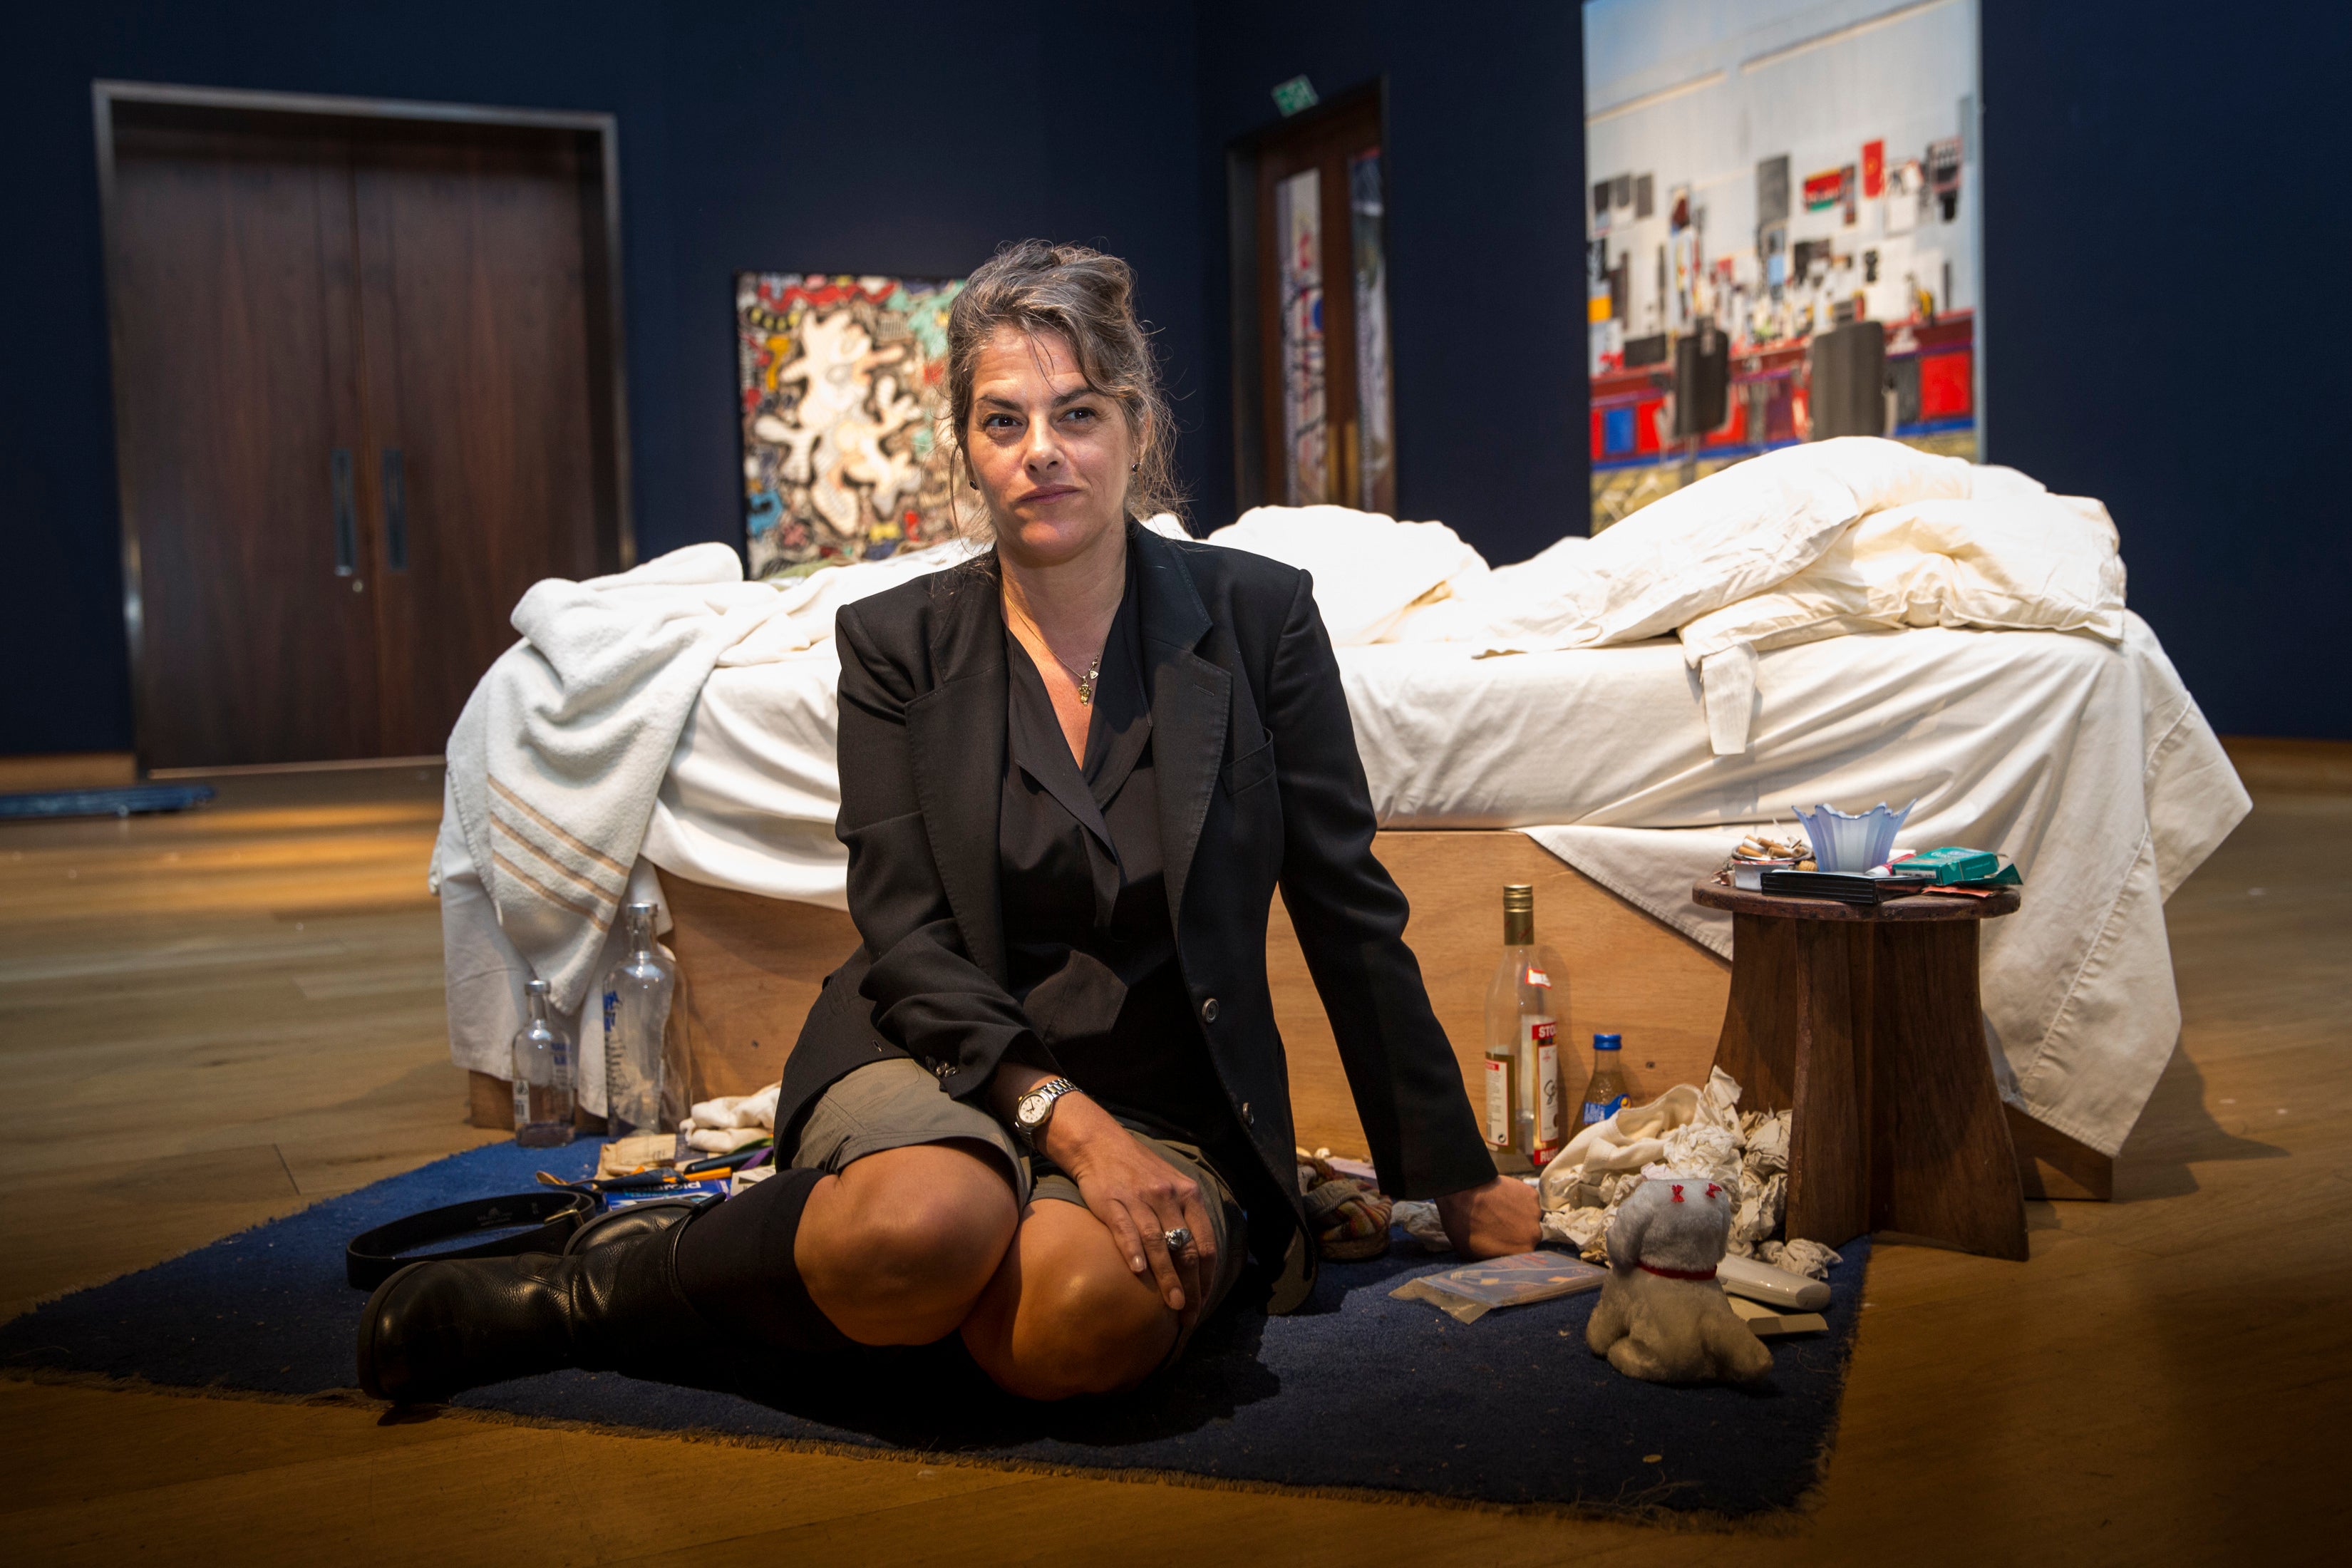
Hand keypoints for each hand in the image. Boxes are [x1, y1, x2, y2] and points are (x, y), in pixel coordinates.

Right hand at [1046, 1092, 1215, 1325]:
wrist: (1100, 1144)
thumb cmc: (1139, 1172)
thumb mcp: (1172, 1185)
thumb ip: (1185, 1217)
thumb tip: (1198, 1260)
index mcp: (1188, 1194)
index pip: (1205, 1242)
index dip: (1207, 1276)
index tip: (1204, 1302)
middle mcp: (1168, 1196)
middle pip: (1186, 1248)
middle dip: (1191, 1286)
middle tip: (1189, 1313)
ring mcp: (1140, 1198)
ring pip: (1159, 1243)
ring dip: (1168, 1277)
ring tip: (1172, 1305)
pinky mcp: (1113, 1201)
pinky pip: (1126, 1229)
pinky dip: (1133, 1251)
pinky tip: (1138, 1272)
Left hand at [1434, 1175, 1540, 1258]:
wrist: (1464, 1194)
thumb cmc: (1464, 1225)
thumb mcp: (1472, 1254)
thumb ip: (1491, 1258)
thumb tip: (1493, 1259)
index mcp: (1523, 1253)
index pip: (1521, 1254)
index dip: (1510, 1246)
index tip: (1499, 1239)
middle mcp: (1534, 1235)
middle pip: (1528, 1235)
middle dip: (1517, 1230)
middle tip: (1498, 1222)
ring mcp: (1534, 1212)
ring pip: (1529, 1216)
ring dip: (1519, 1214)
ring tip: (1499, 1208)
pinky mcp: (1531, 1194)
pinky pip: (1527, 1198)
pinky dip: (1518, 1197)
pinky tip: (1502, 1196)